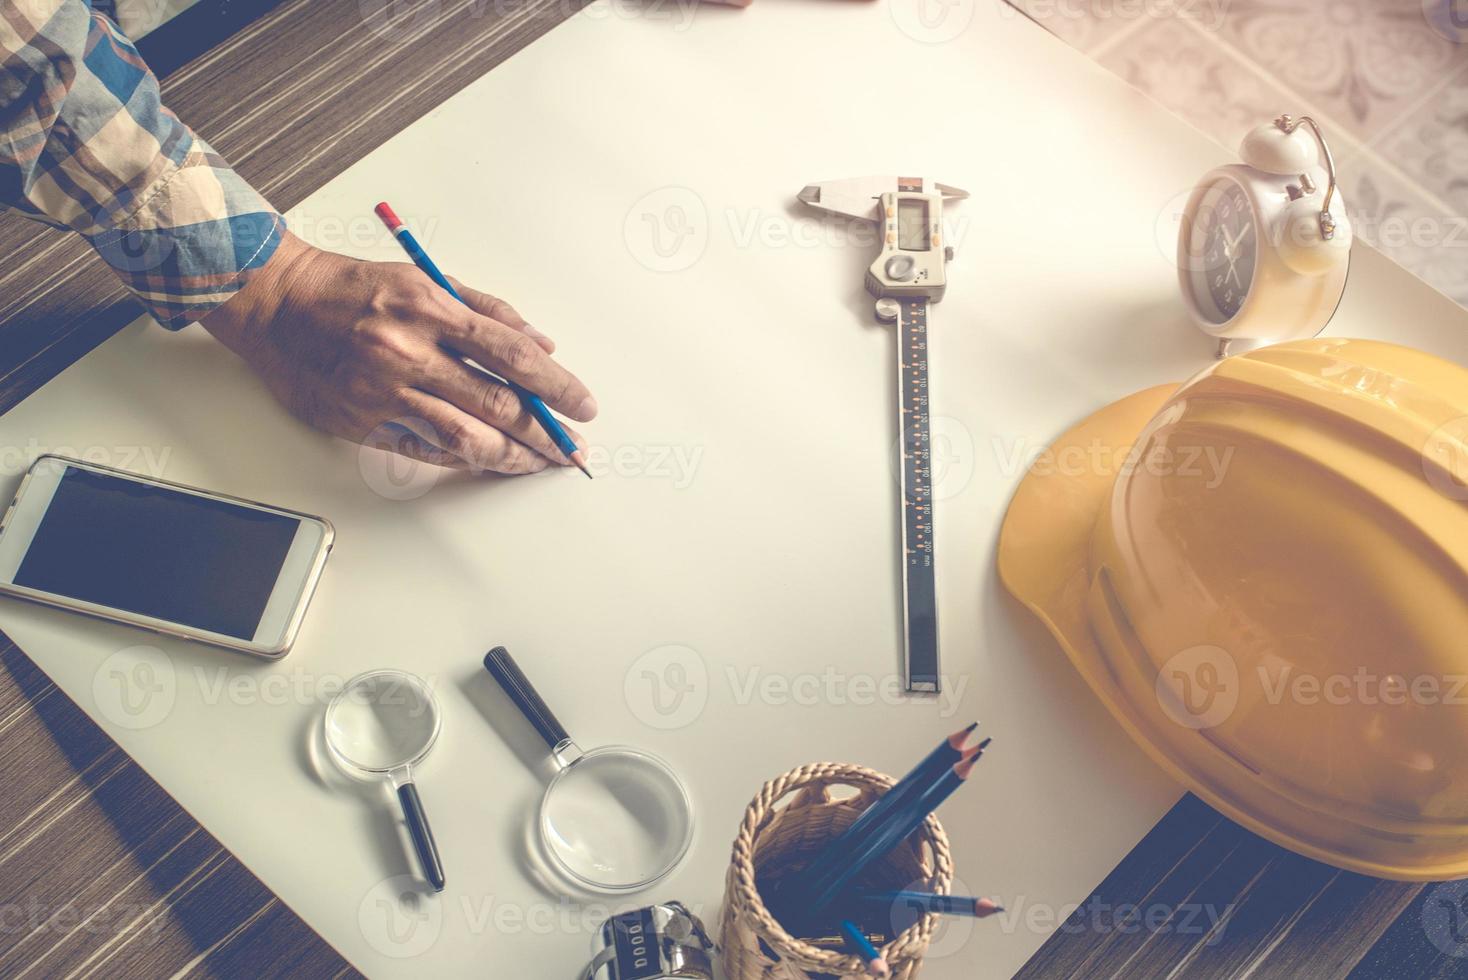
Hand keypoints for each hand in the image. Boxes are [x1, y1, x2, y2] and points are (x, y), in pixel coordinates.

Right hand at [199, 232, 596, 474]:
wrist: (274, 303)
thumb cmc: (350, 288)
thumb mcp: (425, 279)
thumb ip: (487, 311)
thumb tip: (541, 345)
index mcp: (431, 310)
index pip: (514, 355)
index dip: (556, 386)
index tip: (582, 405)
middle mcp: (409, 353)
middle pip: (499, 404)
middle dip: (545, 432)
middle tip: (570, 448)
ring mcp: (383, 393)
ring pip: (466, 439)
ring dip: (512, 457)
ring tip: (537, 464)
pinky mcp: (361, 422)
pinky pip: (424, 450)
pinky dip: (461, 459)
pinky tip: (487, 462)